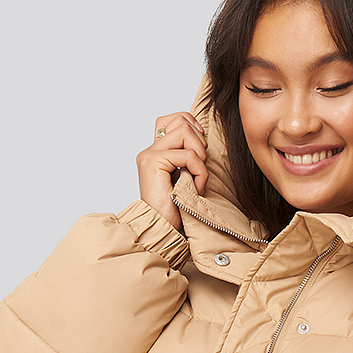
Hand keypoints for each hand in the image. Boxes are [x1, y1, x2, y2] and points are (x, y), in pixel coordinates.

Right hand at [137, 112, 206, 230]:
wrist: (162, 233)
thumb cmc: (176, 213)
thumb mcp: (186, 179)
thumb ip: (188, 158)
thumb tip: (203, 137)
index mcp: (156, 153)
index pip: (173, 119)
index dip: (191, 125)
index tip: (201, 148)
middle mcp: (150, 150)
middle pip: (181, 121)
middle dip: (200, 142)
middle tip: (200, 168)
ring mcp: (150, 155)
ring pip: (184, 131)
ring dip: (200, 155)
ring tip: (198, 178)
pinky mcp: (153, 163)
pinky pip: (188, 155)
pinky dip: (199, 171)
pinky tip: (196, 188)